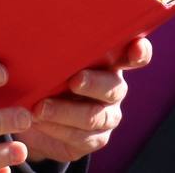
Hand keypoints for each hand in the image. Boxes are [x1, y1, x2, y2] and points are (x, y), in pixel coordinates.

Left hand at [18, 37, 152, 162]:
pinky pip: (81, 137)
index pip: (133, 56)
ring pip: (95, 116)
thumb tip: (39, 35)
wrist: (34, 116)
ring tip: (40, 108)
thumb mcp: (48, 60)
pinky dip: (58, 129)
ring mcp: (107, 115)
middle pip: (113, 87)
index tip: (137, 47)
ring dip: (66, 112)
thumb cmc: (43, 76)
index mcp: (108, 62)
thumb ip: (55, 50)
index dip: (140, 52)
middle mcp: (113, 88)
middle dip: (93, 83)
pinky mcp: (95, 139)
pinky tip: (40, 122)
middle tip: (73, 80)